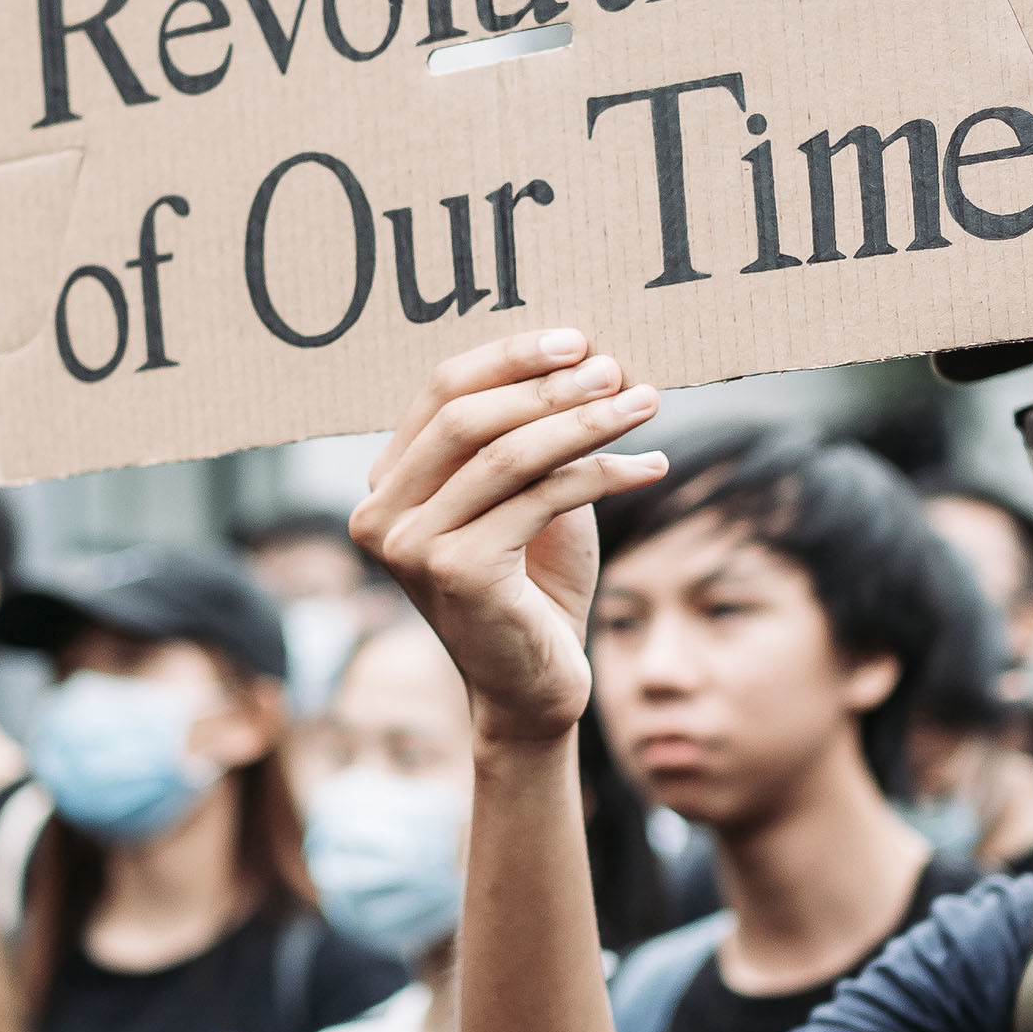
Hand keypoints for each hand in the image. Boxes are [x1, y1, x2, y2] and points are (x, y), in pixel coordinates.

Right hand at [352, 331, 667, 745]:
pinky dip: (603, 474)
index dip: (511, 356)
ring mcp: (412, 546)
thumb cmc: (534, 591)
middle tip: (616, 369)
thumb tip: (583, 357)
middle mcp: (382, 513)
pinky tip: (650, 468)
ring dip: (586, 422)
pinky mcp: (457, 573)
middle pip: (468, 415)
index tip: (578, 340)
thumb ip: (531, 438)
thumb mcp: (528, 500)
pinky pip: (541, 498)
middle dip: (549, 385)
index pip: (442, 391)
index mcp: (388, 484)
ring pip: (509, 454)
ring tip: (644, 403)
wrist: (532, 691)